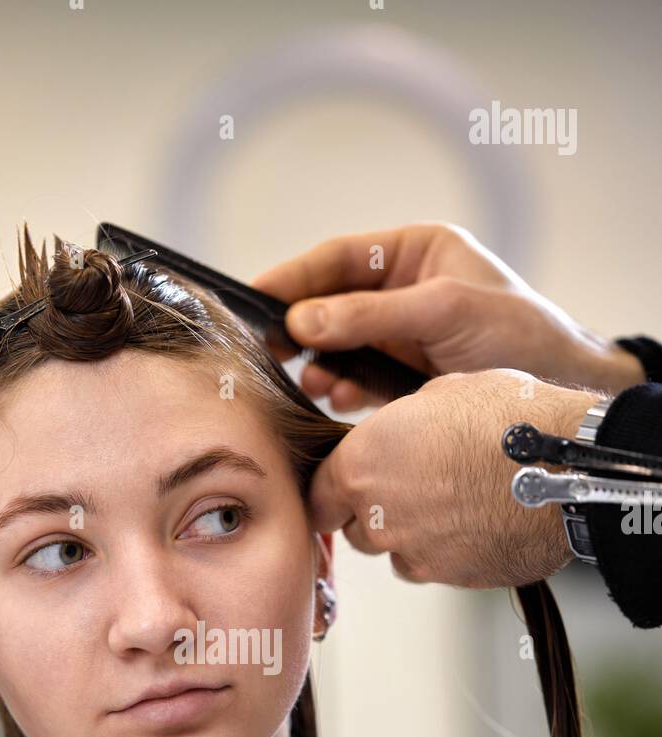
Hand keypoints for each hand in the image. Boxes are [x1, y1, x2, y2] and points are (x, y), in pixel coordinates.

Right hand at [250, 222, 644, 409]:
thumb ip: (373, 314)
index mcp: (415, 254)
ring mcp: (400, 338)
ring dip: (319, 366)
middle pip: (331, 304)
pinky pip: (356, 382)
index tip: (254, 297)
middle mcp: (402, 292)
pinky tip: (335, 401)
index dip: (294, 277)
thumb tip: (303, 319)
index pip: (339, 258)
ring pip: (339, 348)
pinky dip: (340, 392)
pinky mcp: (402, 380)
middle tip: (268, 351)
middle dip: (300, 328)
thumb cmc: (521, 335)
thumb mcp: (447, 311)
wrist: (563, 389)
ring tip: (312, 384)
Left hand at [308, 368, 603, 588]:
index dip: (332, 492)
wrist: (566, 466)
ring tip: (454, 503)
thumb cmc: (506, 417)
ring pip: (395, 551)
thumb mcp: (440, 394)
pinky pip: (435, 566)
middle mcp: (377, 517)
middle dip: (376, 512)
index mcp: (361, 464)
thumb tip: (396, 435)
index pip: (317, 496)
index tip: (345, 488)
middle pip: (356, 528)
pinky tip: (477, 523)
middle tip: (415, 485)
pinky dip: (447, 551)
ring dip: (411, 534)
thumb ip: (399, 427)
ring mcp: (413, 553)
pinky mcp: (450, 577)